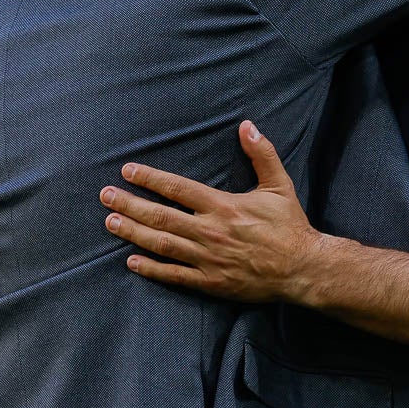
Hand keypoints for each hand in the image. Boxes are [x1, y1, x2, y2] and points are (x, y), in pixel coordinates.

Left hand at [100, 121, 321, 301]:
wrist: (302, 269)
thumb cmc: (290, 225)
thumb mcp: (279, 185)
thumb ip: (261, 154)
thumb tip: (247, 125)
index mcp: (222, 205)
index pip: (177, 188)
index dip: (150, 179)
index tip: (128, 171)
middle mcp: (209, 231)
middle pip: (160, 215)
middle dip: (129, 204)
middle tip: (106, 196)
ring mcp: (207, 258)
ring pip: (161, 243)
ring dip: (133, 232)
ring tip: (110, 222)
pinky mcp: (210, 281)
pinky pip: (174, 274)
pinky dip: (151, 268)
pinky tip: (131, 261)